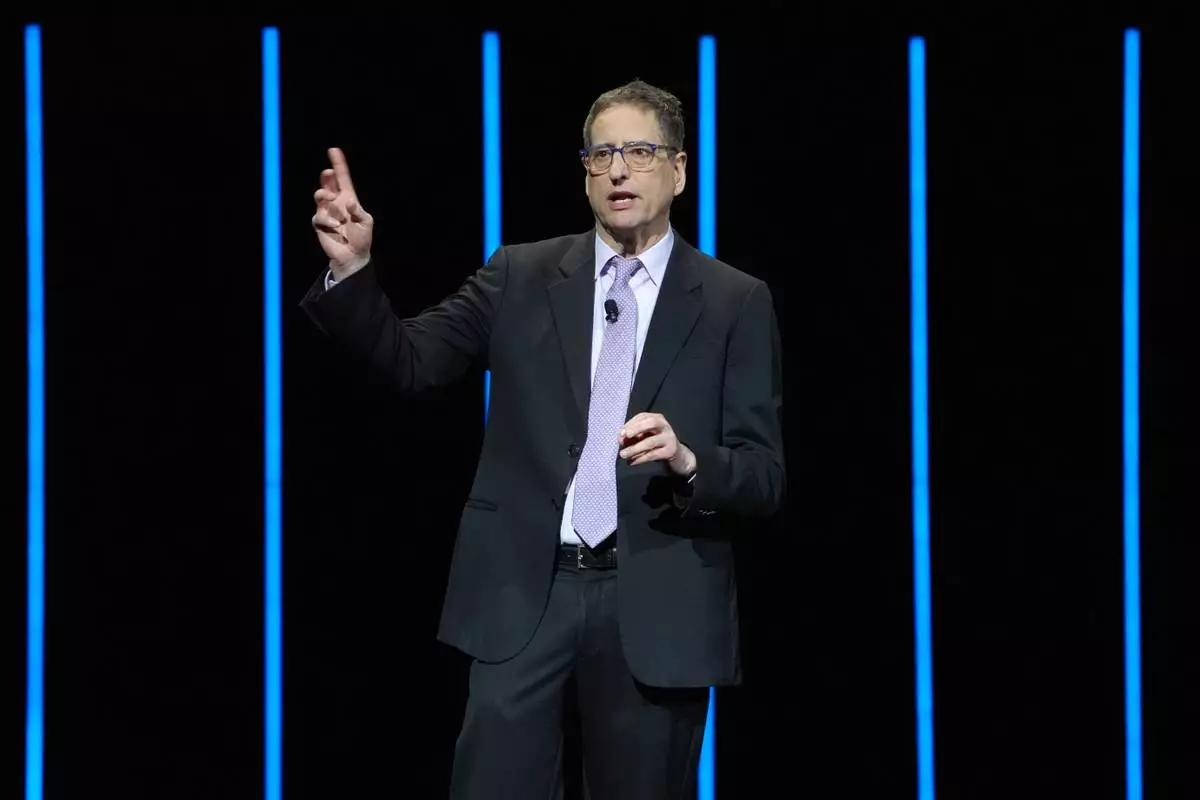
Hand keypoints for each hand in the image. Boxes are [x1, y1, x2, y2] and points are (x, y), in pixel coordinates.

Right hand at [312, 147, 373, 279]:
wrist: (352, 256)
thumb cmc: (362, 238)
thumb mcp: (366, 223)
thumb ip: (358, 212)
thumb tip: (348, 202)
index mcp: (349, 199)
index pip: (343, 178)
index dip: (339, 164)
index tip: (334, 150)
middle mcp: (336, 202)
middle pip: (328, 183)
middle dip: (327, 176)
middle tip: (328, 173)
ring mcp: (327, 212)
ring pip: (319, 195)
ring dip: (323, 194)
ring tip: (328, 197)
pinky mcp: (320, 223)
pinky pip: (318, 216)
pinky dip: (326, 219)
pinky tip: (334, 226)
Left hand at [618, 412, 696, 476]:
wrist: (677, 455)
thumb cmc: (657, 443)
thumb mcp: (645, 436)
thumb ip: (633, 436)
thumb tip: (621, 440)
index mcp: (658, 418)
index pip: (642, 417)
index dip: (630, 424)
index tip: (620, 434)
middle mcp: (665, 426)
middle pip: (651, 423)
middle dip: (636, 428)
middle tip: (624, 437)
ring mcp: (669, 438)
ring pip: (650, 442)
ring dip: (634, 449)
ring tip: (623, 454)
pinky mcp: (670, 451)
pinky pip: (653, 454)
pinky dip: (640, 458)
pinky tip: (631, 462)